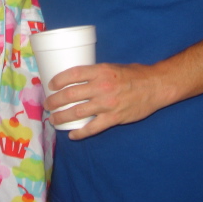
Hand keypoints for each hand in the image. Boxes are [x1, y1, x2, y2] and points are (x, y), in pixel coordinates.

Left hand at [44, 62, 165, 140]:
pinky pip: (93, 128)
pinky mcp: (114, 118)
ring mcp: (107, 103)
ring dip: (62, 117)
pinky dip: (80, 132)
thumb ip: (97, 73)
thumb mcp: (113, 66)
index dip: (59, 80)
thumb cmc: (135, 75)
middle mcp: (102, 86)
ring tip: (53, 120)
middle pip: (70, 94)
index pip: (73, 74)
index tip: (51, 85)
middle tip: (47, 104)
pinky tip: (72, 135)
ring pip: (77, 112)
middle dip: (55, 101)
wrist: (155, 86)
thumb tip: (79, 80)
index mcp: (101, 71)